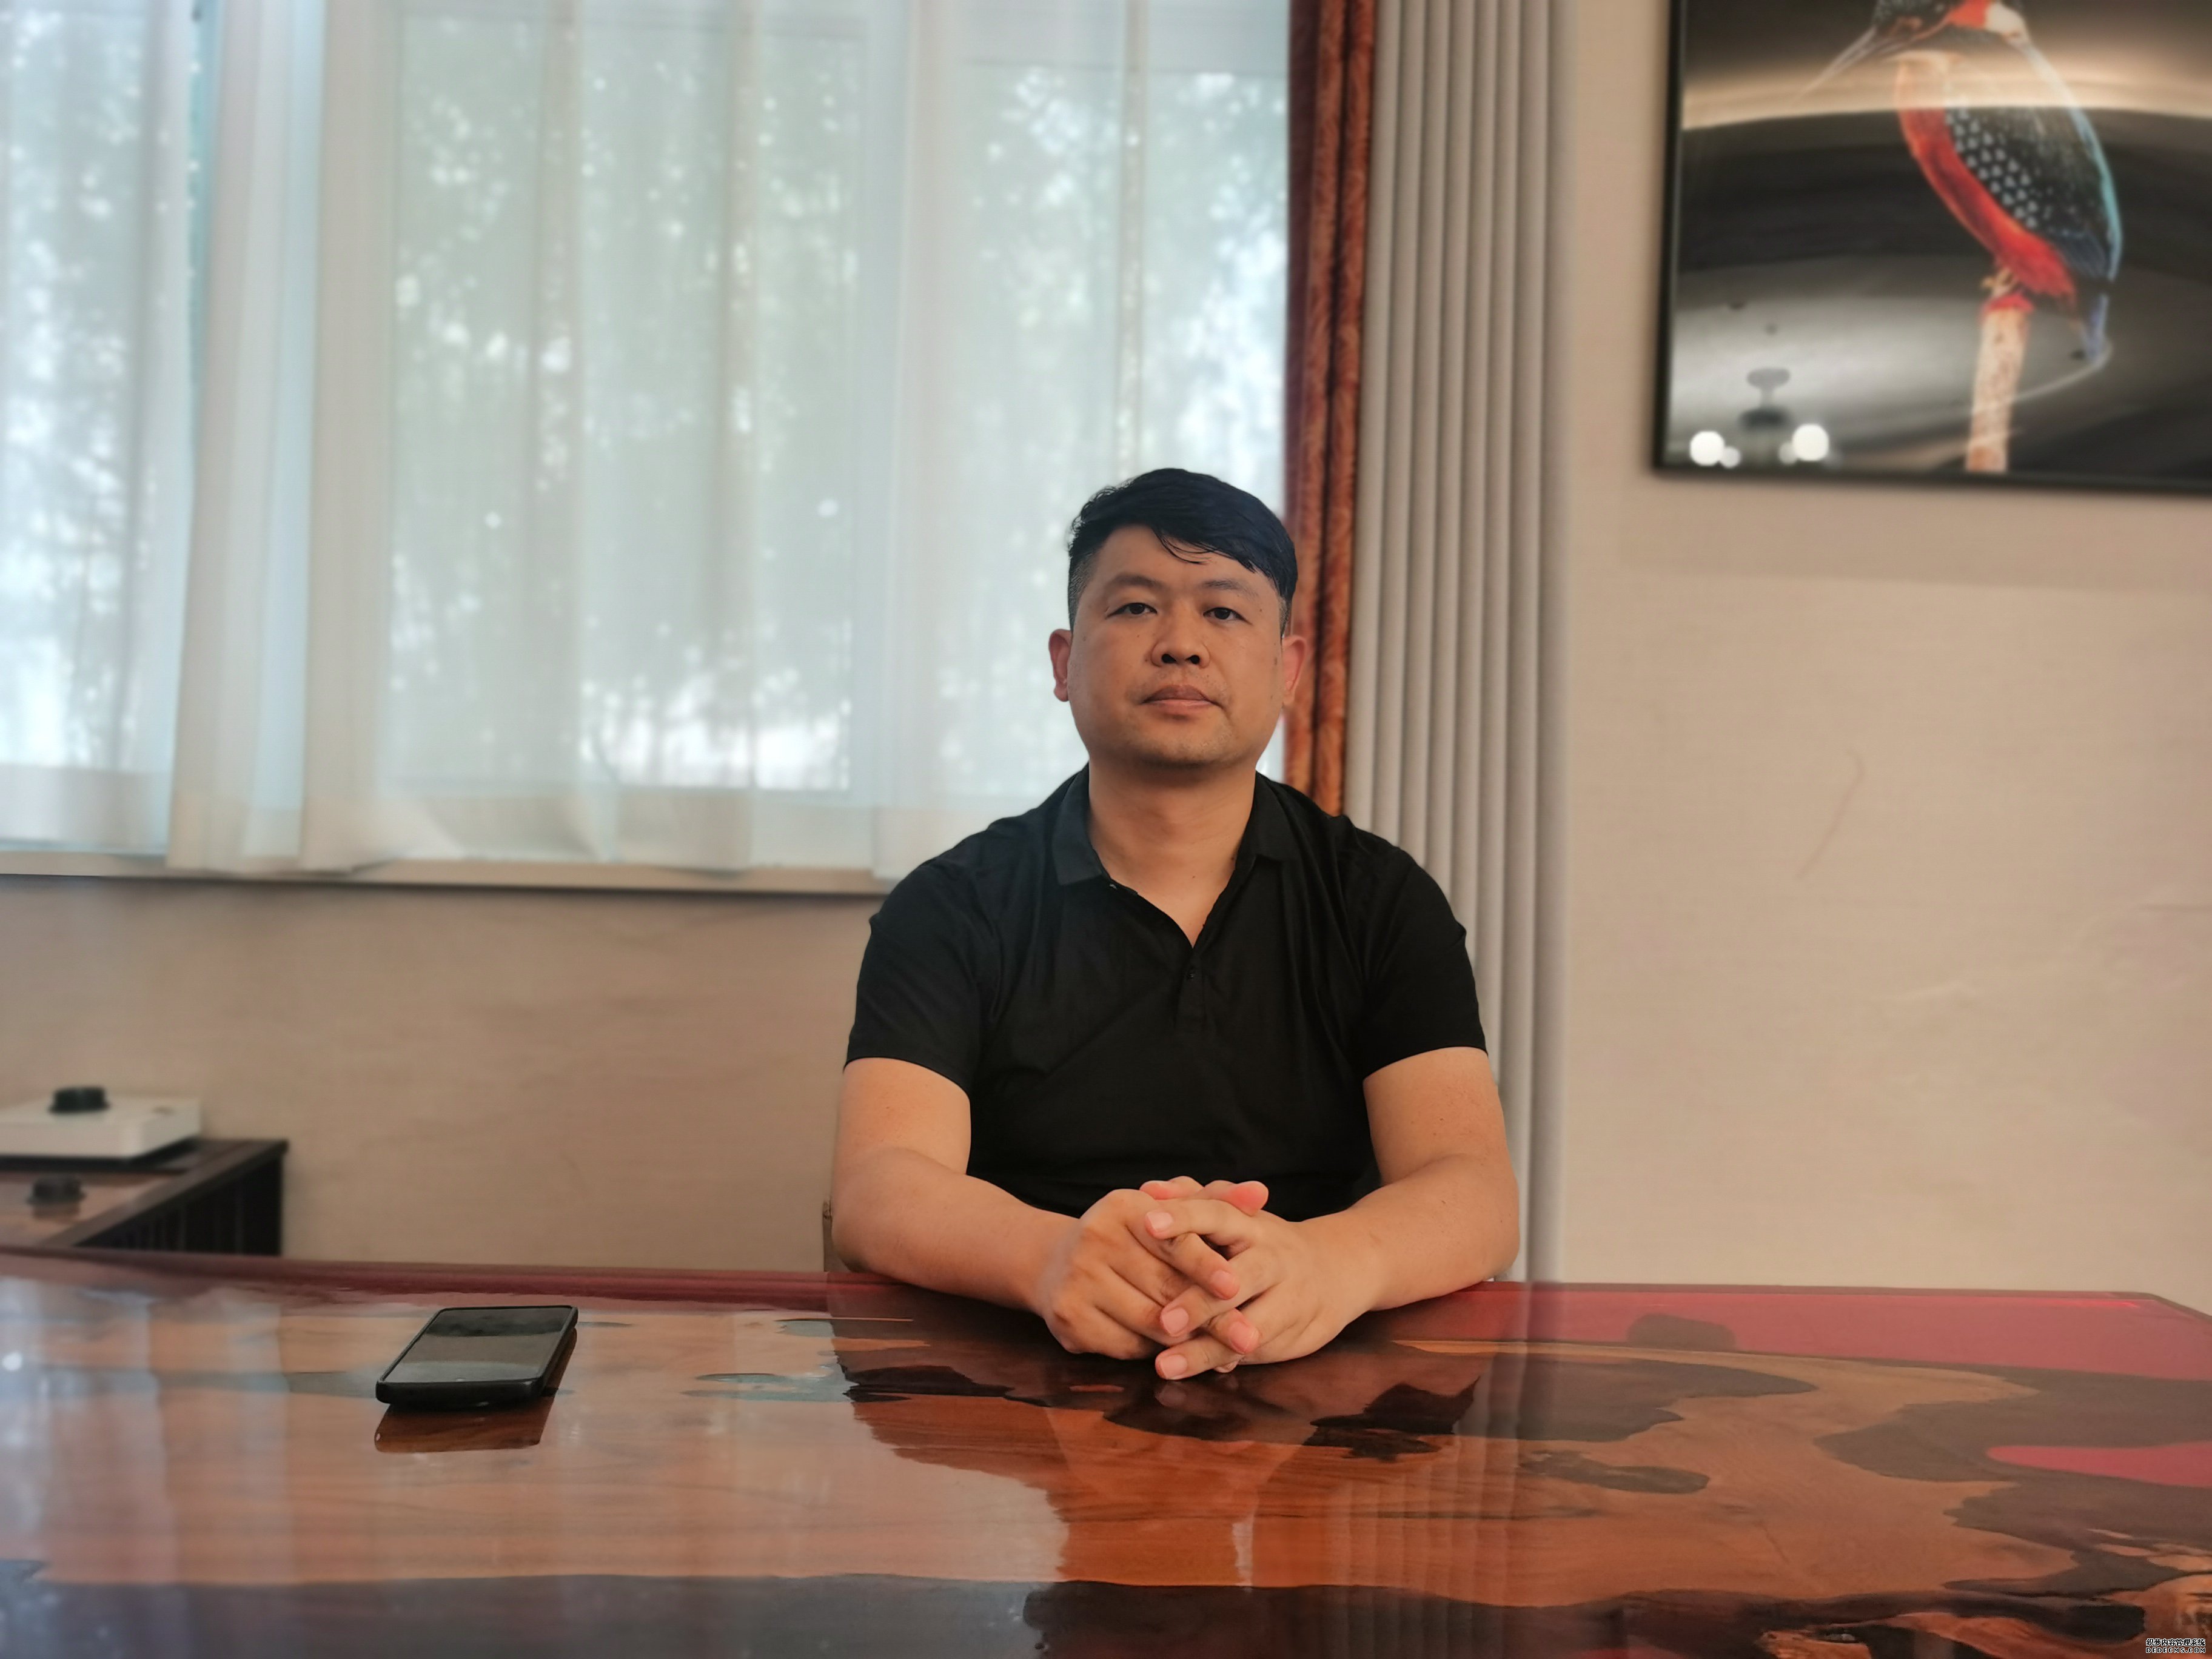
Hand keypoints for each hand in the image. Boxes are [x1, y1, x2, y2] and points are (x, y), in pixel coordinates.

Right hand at [1026, 1184, 1256, 1359]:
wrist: (1055, 1262)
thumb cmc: (1130, 1236)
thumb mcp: (1167, 1212)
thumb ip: (1215, 1202)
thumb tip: (1261, 1192)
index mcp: (1122, 1207)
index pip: (1172, 1240)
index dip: (1205, 1265)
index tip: (1236, 1286)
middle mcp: (1094, 1238)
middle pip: (1165, 1287)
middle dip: (1212, 1316)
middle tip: (1248, 1337)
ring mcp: (1076, 1281)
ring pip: (1150, 1322)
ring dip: (1188, 1338)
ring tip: (1221, 1348)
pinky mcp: (1069, 1320)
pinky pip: (1127, 1346)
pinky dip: (1155, 1351)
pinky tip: (1172, 1349)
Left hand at [1135, 1195, 1377, 1377]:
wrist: (1335, 1271)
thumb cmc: (1262, 1241)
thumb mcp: (1236, 1214)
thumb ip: (1192, 1201)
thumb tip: (1148, 1191)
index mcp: (1250, 1223)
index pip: (1216, 1213)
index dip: (1183, 1217)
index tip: (1148, 1224)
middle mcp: (1272, 1258)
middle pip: (1239, 1277)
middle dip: (1203, 1301)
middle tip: (1166, 1321)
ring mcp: (1285, 1298)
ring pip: (1247, 1326)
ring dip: (1207, 1347)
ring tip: (1166, 1364)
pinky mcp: (1290, 1333)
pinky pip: (1252, 1350)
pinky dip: (1221, 1361)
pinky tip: (1188, 1371)